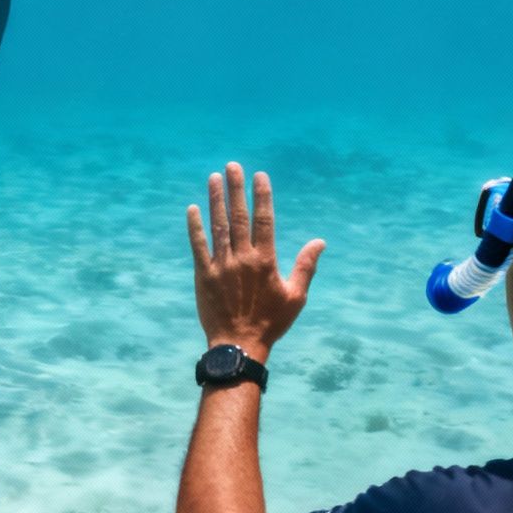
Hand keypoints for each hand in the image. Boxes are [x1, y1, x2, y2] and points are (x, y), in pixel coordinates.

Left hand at [187, 163, 324, 357]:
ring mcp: (221, 266)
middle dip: (236, 189)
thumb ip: (305, 266)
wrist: (239, 345)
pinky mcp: (204, 275)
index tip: (259, 176)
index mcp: (266, 261)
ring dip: (215, 200)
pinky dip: (195, 227)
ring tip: (214, 178)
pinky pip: (198, 246)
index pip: (264, 220)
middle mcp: (242, 258)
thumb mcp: (296, 296)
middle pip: (239, 216)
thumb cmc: (271, 322)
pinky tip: (193, 208)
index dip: (261, 196)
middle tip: (233, 166)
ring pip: (218, 226)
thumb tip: (319, 242)